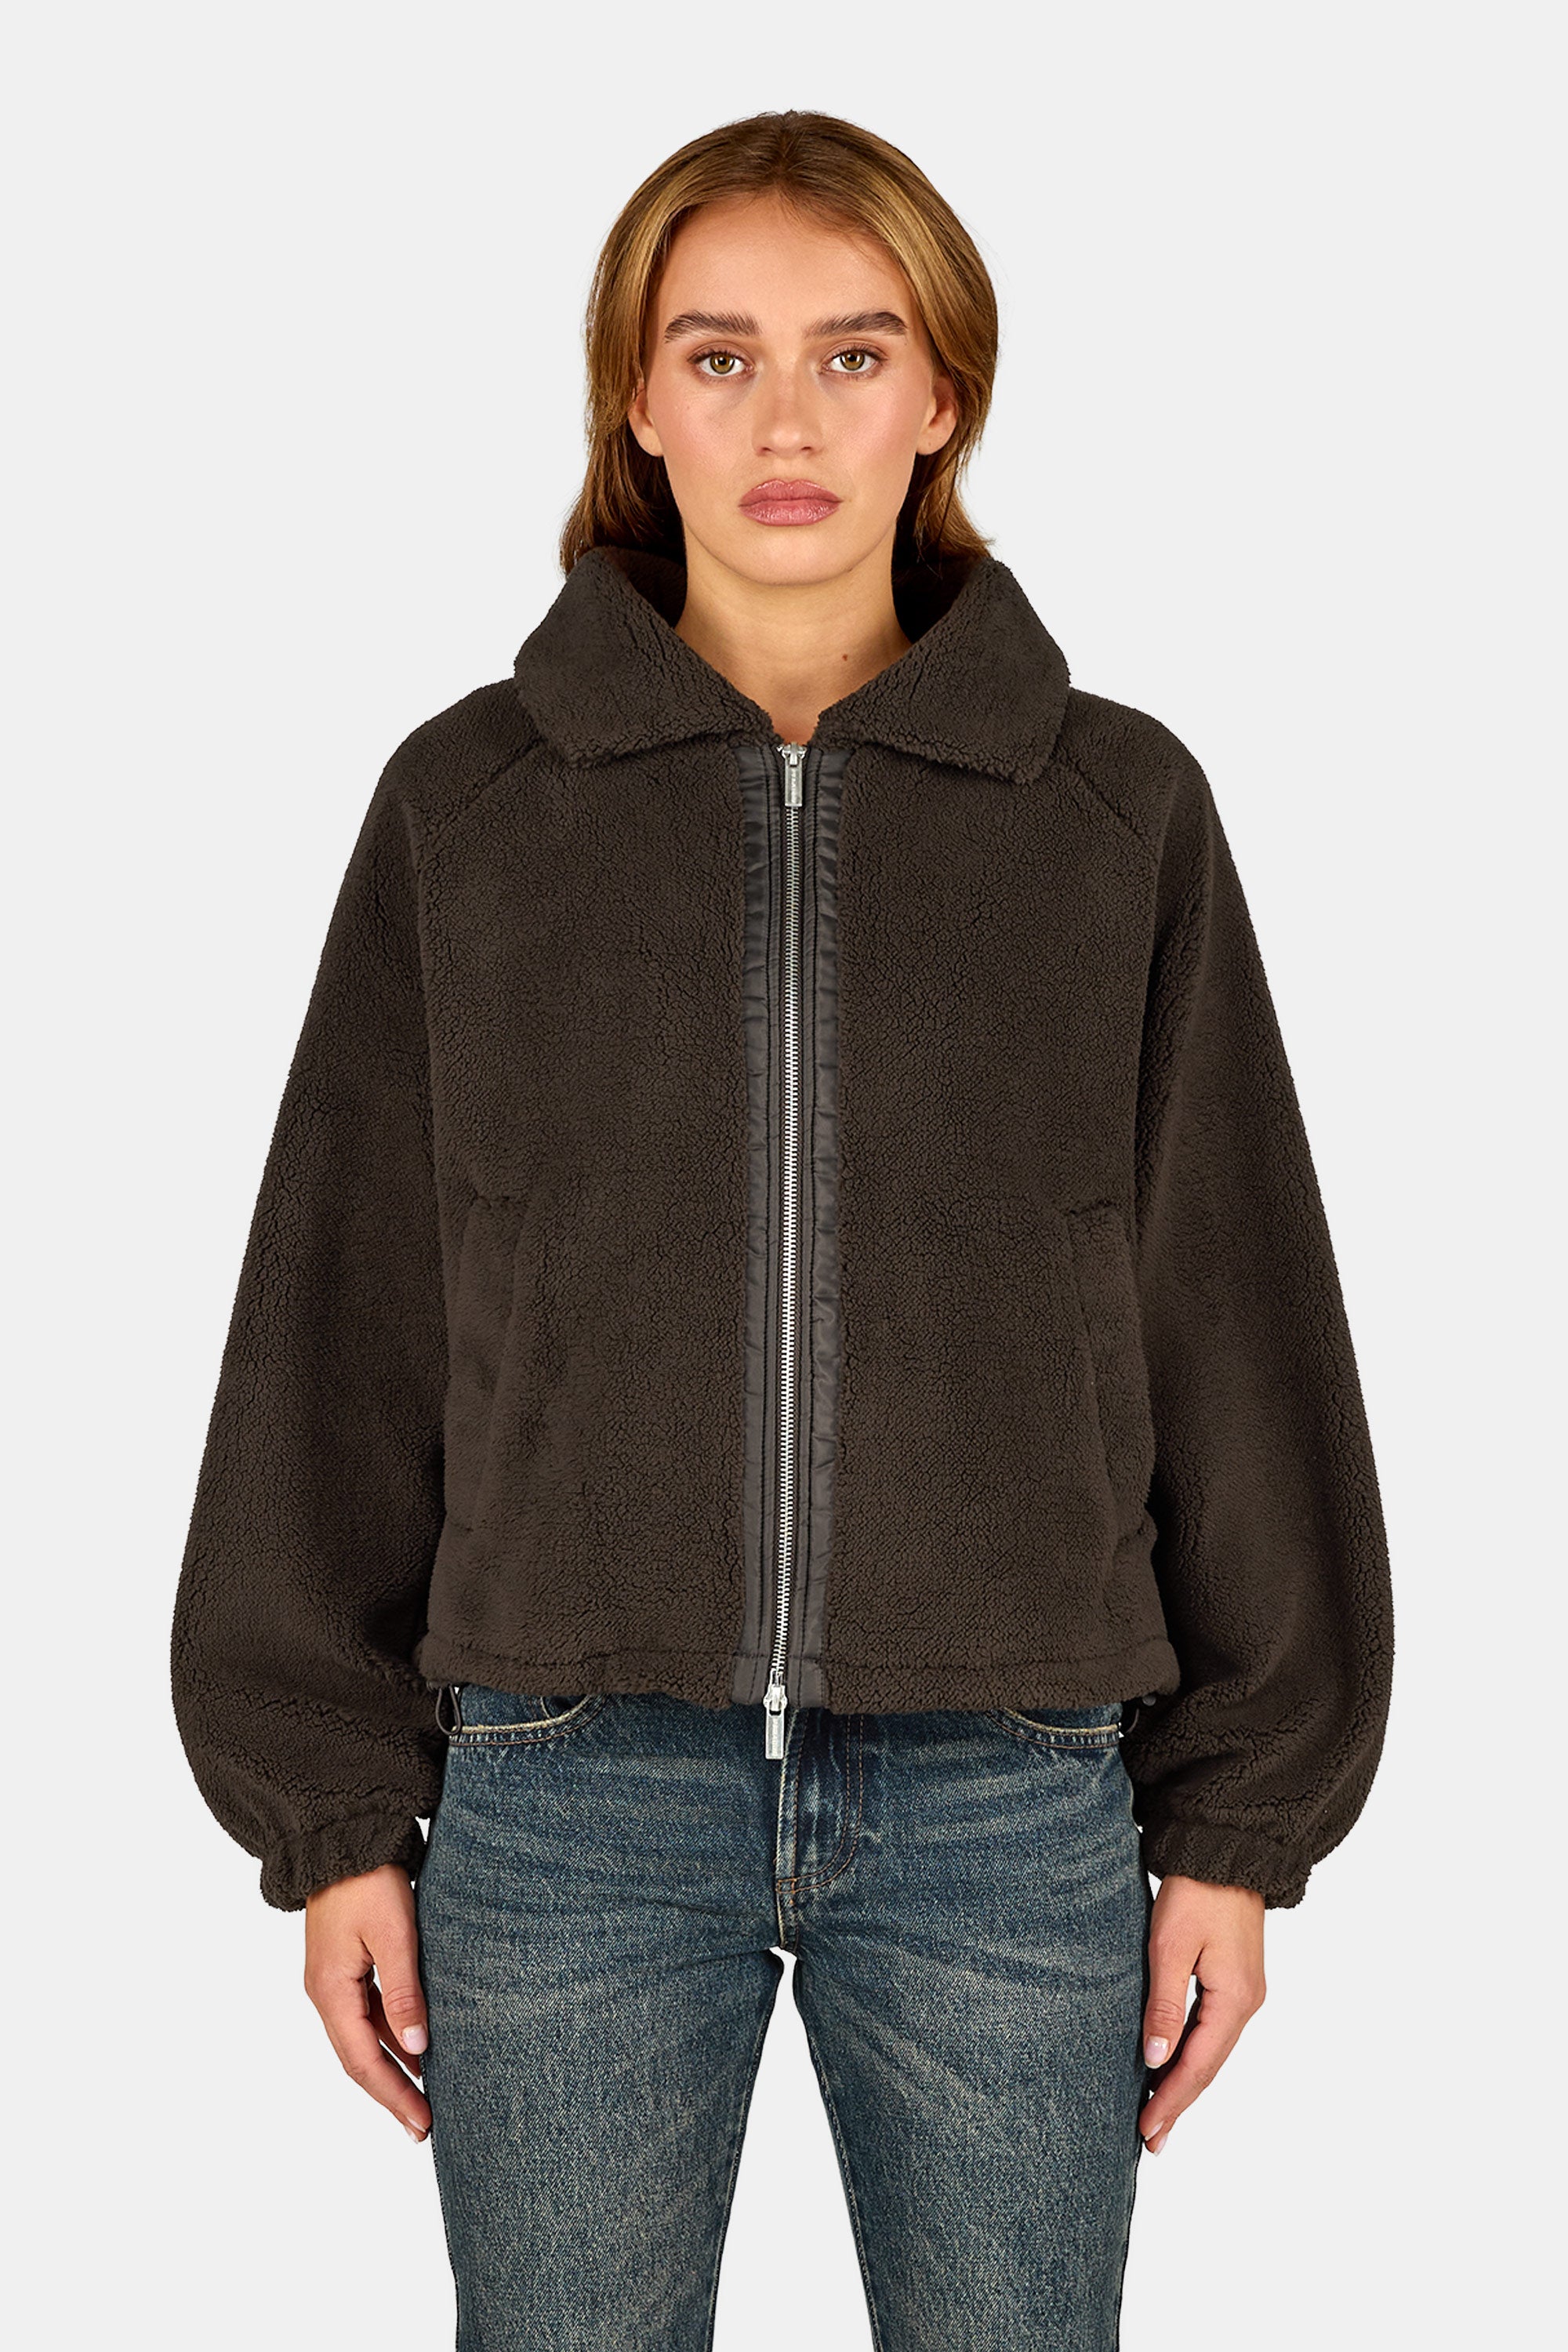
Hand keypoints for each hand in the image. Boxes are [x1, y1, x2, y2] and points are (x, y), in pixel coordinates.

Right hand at [304, 1862, 430, 2141]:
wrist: (343, 1836)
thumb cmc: (369, 1880)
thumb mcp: (394, 1934)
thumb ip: (404, 1991)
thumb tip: (416, 2048)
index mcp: (331, 1992)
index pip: (363, 2061)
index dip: (393, 2096)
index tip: (422, 2124)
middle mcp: (326, 1993)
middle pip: (359, 2059)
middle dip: (391, 2094)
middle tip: (424, 2126)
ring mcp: (333, 1980)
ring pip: (363, 2038)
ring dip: (392, 2068)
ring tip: (424, 2097)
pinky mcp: (345, 1965)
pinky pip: (366, 2014)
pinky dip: (390, 2036)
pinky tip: (415, 2046)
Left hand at [1139, 1874, 1265, 2155]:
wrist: (1226, 1849)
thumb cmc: (1196, 1892)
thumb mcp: (1171, 1947)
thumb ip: (1164, 2004)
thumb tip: (1156, 2060)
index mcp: (1234, 2000)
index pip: (1199, 2066)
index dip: (1171, 2101)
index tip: (1147, 2131)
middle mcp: (1246, 2003)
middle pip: (1208, 2066)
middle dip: (1178, 2103)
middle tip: (1151, 2141)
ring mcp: (1244, 1992)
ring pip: (1211, 2051)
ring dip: (1185, 2083)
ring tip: (1157, 2114)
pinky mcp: (1235, 1980)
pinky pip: (1212, 2031)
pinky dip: (1192, 2055)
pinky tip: (1173, 2066)